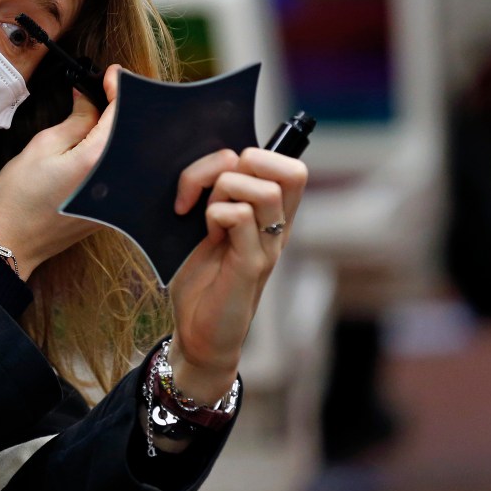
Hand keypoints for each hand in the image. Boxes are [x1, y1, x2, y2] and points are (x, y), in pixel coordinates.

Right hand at [0, 65, 123, 279]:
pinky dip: (115, 152)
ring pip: (129, 152)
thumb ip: (76, 120)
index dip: (118, 87)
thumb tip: (89, 98)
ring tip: (100, 113)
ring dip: (119, 130)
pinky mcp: (112, 210)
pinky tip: (100, 142)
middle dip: (121, 107)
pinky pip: (123, 172)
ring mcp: (117, 198)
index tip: (109, 75)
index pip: (121, 111)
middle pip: (131, 131)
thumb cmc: (17, 197)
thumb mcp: (42, 146)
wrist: (9, 242)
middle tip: (104, 90)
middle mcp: (116, 179)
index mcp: (98, 159)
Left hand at [165, 146, 307, 403]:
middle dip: (244, 165)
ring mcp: (267, 249)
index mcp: (271, 217)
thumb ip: (216, 195)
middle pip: (292, 171)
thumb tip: (218, 160)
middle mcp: (278, 230)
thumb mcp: (207, 228)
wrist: (198, 335)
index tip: (221, 176)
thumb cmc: (202, 280)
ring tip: (204, 216)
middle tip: (212, 191)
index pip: (292, 168)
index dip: (259, 155)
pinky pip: (242, 219)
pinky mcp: (250, 267)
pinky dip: (216, 215)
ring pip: (264, 191)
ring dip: (224, 192)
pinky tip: (204, 234)